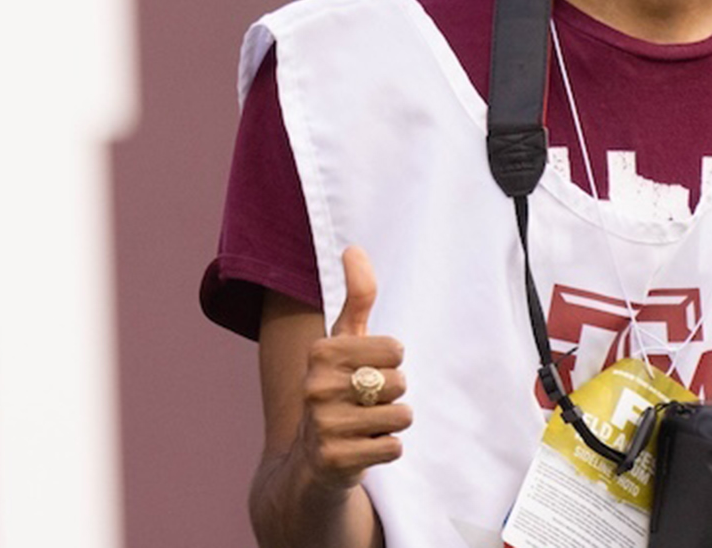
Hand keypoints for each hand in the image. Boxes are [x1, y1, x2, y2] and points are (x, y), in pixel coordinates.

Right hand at [292, 246, 411, 492]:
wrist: (310, 464)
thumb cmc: (337, 390)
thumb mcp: (344, 343)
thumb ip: (357, 298)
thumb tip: (353, 248)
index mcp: (321, 352)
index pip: (395, 349)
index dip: (391, 364)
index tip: (365, 373)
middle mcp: (316, 387)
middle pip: (400, 382)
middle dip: (393, 396)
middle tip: (365, 404)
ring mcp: (323, 425)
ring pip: (401, 415)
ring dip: (392, 423)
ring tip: (365, 426)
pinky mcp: (335, 460)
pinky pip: (394, 447)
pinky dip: (387, 449)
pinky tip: (363, 448)